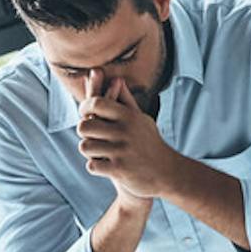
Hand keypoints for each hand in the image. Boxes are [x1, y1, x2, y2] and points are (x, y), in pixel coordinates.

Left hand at [78, 69, 180, 199]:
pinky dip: (96, 166)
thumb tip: (117, 79)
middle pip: (84, 126)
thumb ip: (126, 100)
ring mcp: (122, 151)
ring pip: (85, 147)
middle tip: (91, 135)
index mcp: (129, 116)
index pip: (96, 103)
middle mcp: (125, 131)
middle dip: (84, 132)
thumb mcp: (141, 119)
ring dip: (89, 151)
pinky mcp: (120, 170)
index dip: (85, 107)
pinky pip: (92, 165)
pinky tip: (105, 165)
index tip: (85, 113)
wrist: (166, 172)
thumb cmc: (150, 143)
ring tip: (97, 151)